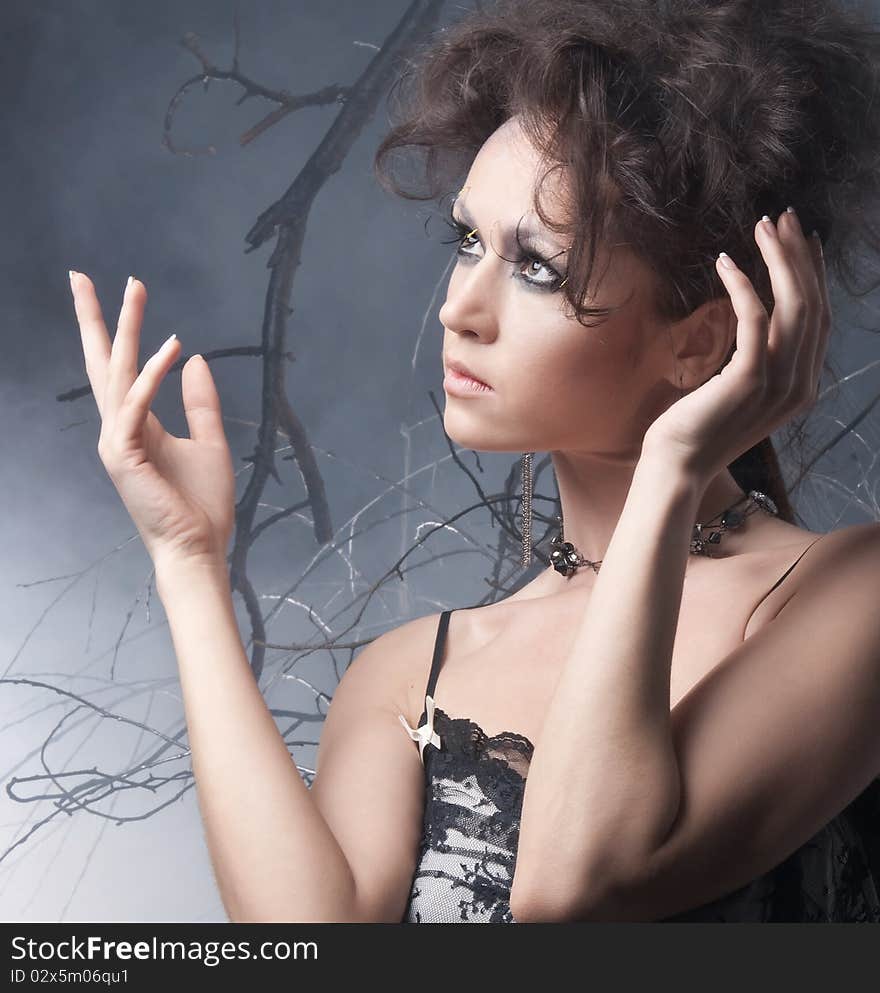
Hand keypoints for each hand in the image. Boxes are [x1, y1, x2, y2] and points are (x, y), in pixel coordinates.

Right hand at [70, 271, 235, 570]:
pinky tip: (170, 347)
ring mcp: (117, 441)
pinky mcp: (124, 454)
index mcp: (137, 425)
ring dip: (126, 329)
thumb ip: (201, 402)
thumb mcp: (209, 441)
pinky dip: (151, 374)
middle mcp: (120, 428)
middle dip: (95, 318)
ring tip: (134, 288)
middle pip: (103, 362)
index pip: (120, 369)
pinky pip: (135, 403)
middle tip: (82, 275)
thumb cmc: (202, 504)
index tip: (115, 291)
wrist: (199, 546)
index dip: (116, 330)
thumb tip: (193, 359)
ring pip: (117, 373)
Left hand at [641, 209, 829, 479]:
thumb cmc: (697, 427)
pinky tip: (725, 261)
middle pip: (812, 304)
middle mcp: (799, 384)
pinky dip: (743, 286)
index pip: (818, 318)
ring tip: (761, 226)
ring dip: (778, 259)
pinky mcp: (749, 379)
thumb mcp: (739, 390)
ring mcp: (778, 383)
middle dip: (799, 254)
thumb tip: (758, 321)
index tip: (802, 239)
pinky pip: (755, 319)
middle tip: (782, 217)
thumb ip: (760, 361)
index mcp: (801, 386)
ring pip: (793, 305)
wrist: (677, 467)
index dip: (813, 274)